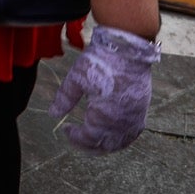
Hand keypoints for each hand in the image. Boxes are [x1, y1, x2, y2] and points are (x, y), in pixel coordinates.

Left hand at [48, 25, 159, 153]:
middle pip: (105, 145)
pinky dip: (121, 139)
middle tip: (76, 139)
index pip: (88, 138)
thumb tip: (52, 114)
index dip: (75, 138)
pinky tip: (113, 135)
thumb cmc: (100, 61)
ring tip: (92, 140)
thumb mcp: (76, 78)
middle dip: (89, 145)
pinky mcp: (142, 109)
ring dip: (105, 145)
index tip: (65, 129)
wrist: (127, 48)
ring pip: (120, 142)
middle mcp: (122, 121)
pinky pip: (132, 133)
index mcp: (104, 116)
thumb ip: (65, 98)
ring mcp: (134, 116)